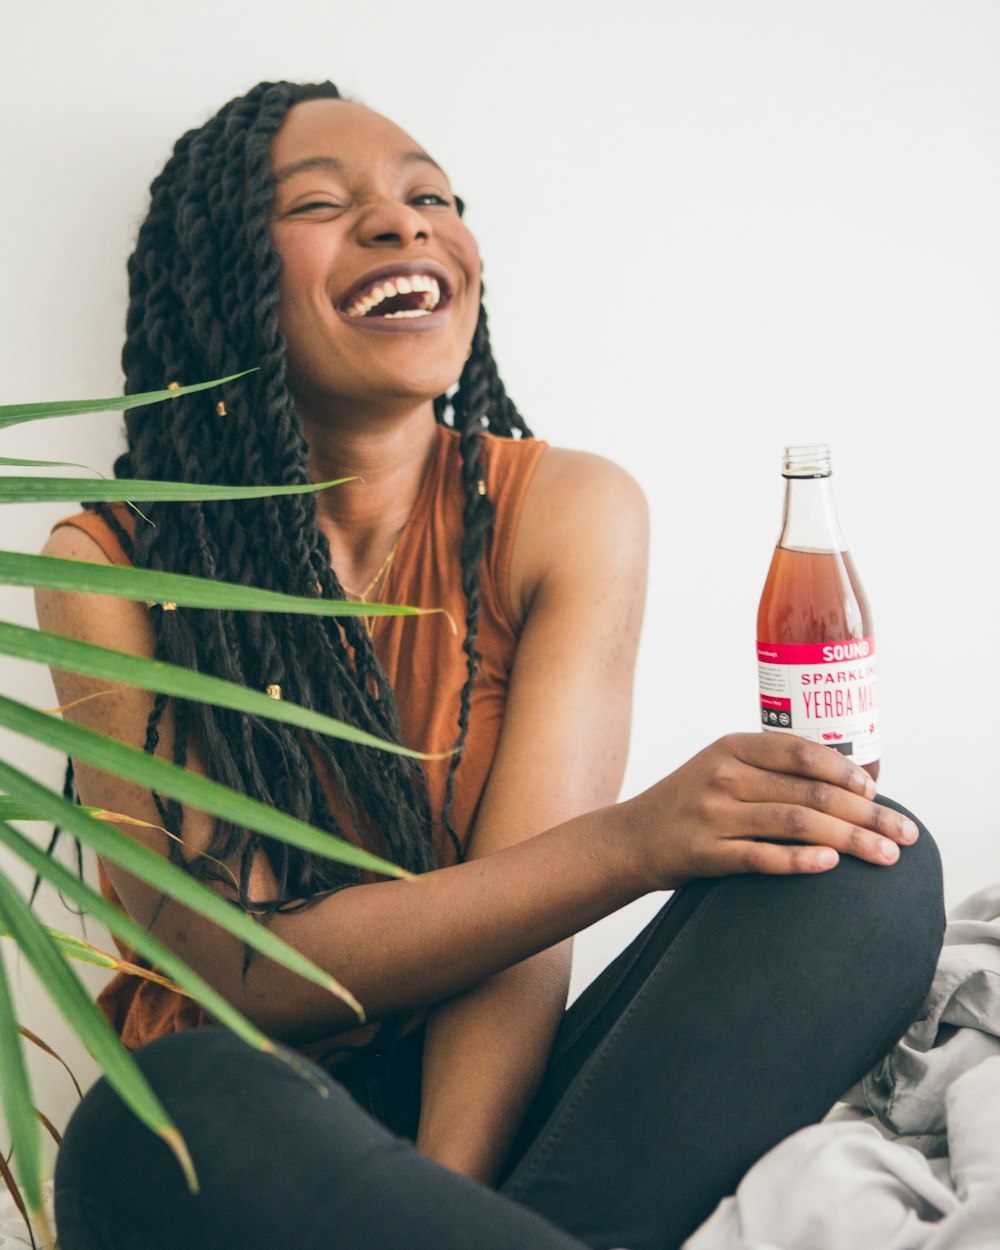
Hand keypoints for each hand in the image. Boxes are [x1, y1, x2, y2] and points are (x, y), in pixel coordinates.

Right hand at [624, 733, 917, 888]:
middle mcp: (724, 775)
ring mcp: (713, 815)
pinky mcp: (705, 853)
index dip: (846, 771)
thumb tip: (849, 782)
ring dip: (849, 841)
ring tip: (884, 857)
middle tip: (903, 834)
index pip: (802, 752)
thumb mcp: (723, 768)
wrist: (631, 838)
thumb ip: (772, 768)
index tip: (877, 792)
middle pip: (810, 792)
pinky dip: (799, 861)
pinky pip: (761, 857)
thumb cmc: (692, 803)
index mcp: (733, 747)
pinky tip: (829, 865)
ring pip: (795, 823)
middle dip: (867, 814)